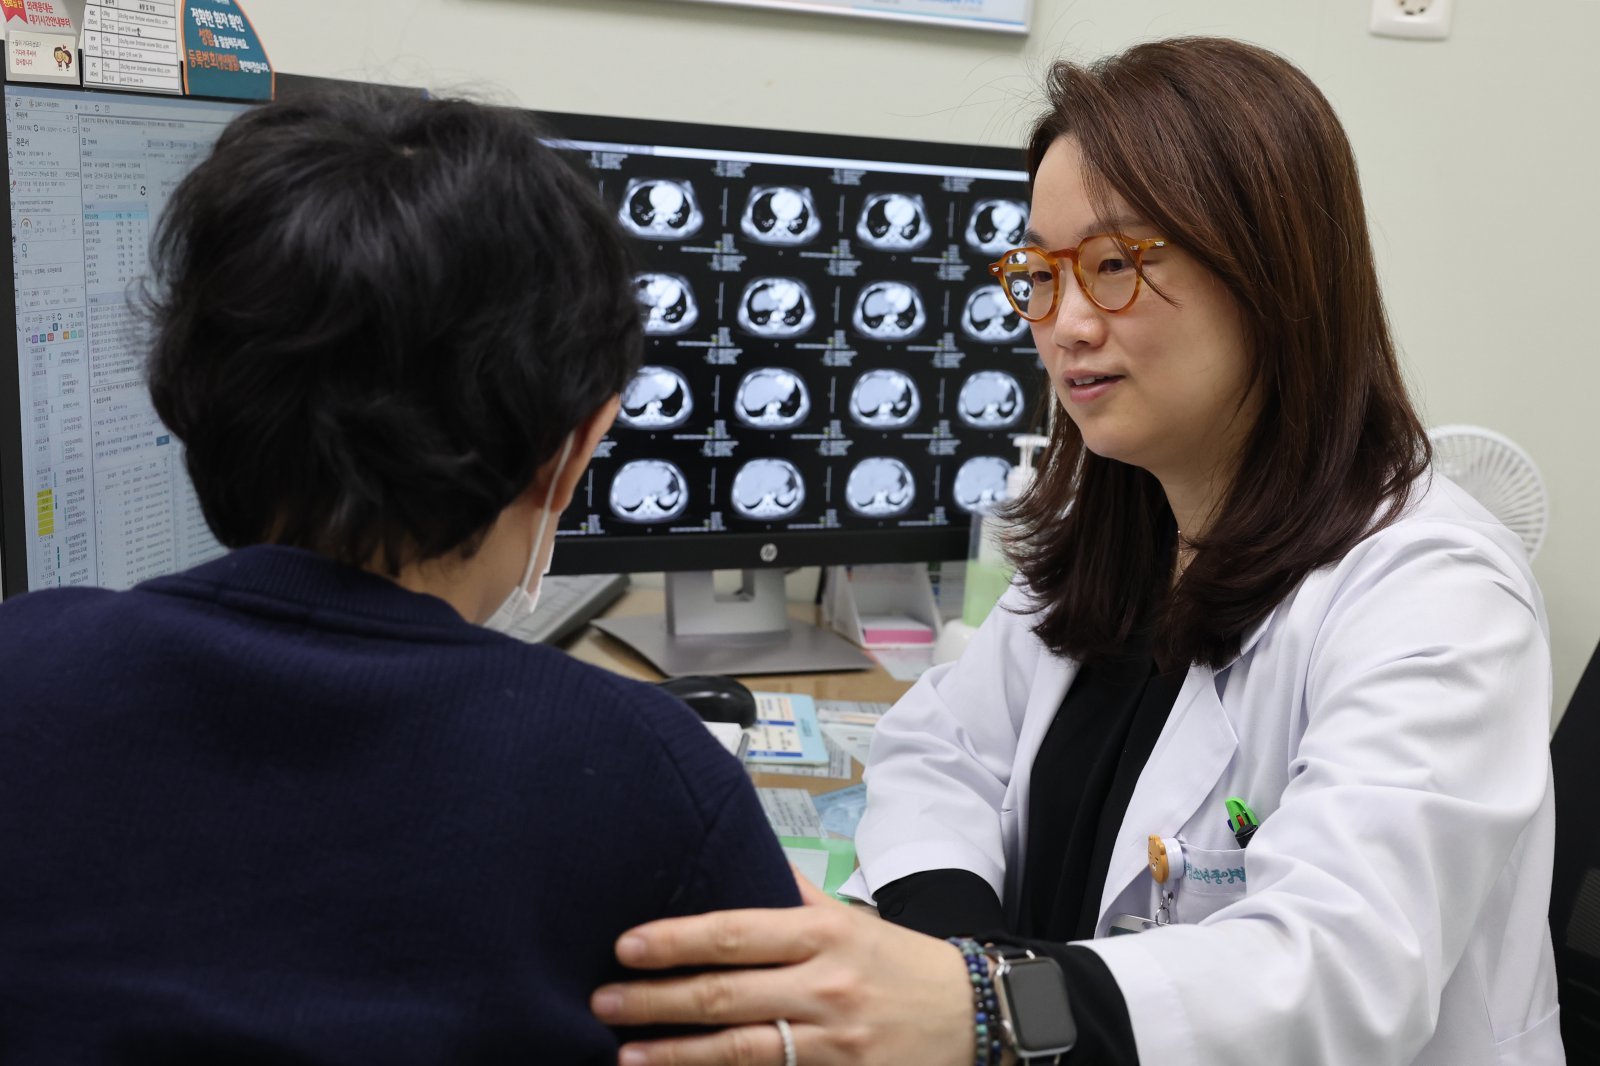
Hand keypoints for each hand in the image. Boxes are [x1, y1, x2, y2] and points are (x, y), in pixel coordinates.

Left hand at [591, 869, 976, 1065]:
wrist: (974, 1016)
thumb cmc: (902, 964)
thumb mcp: (850, 917)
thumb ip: (793, 893)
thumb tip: (740, 852)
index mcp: (822, 934)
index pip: (734, 933)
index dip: (675, 941)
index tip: (625, 945)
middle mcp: (824, 986)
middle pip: (725, 994)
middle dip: (656, 1000)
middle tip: (603, 1001)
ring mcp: (832, 1042)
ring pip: (739, 1051)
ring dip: (675, 1055)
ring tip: (624, 1055)